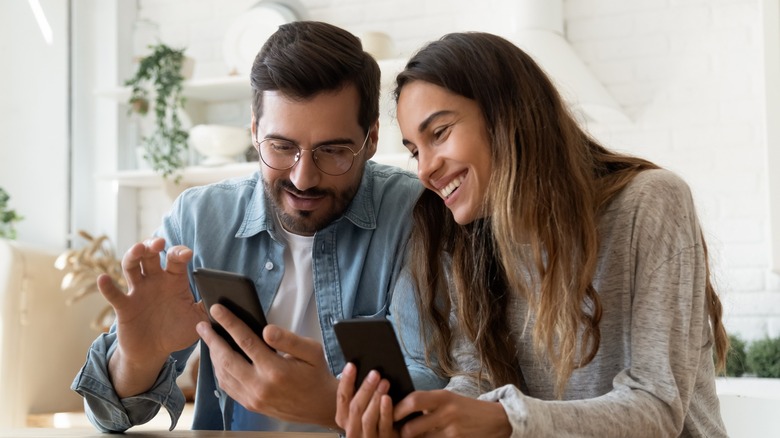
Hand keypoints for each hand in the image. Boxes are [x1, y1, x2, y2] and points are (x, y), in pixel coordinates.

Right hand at [103, 238, 207, 396]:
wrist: (155, 353)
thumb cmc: (177, 332)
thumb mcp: (198, 321)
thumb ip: (210, 309)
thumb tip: (224, 301)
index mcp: (174, 281)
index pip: (175, 259)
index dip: (179, 253)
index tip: (186, 254)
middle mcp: (155, 281)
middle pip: (150, 255)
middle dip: (153, 245)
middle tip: (159, 243)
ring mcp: (138, 291)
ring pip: (131, 266)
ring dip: (132, 255)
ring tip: (138, 250)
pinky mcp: (124, 306)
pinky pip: (114, 294)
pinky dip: (107, 286)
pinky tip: (104, 279)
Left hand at [196, 306, 338, 427]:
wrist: (321, 406)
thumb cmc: (316, 374)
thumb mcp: (312, 350)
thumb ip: (289, 338)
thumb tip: (266, 329)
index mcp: (276, 370)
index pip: (246, 341)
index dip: (229, 323)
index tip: (216, 310)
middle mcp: (261, 386)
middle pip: (226, 358)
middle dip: (212, 339)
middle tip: (202, 324)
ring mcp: (253, 398)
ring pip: (223, 374)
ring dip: (213, 355)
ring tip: (209, 339)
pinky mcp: (250, 404)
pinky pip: (227, 386)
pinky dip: (219, 371)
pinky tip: (218, 359)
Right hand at [336, 362, 399, 437]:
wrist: (382, 437)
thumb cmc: (373, 419)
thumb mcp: (362, 408)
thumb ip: (361, 394)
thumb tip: (366, 369)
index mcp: (343, 418)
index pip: (342, 397)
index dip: (346, 381)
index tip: (351, 365)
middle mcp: (352, 429)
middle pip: (355, 407)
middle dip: (365, 389)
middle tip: (375, 373)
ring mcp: (366, 437)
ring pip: (367, 418)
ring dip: (375, 398)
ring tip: (384, 382)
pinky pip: (383, 426)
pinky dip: (385, 412)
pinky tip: (387, 399)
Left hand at [394, 390, 512, 437]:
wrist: (497, 420)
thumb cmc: (466, 408)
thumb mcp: (449, 399)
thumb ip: (428, 403)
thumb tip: (399, 409)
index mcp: (443, 396)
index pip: (413, 401)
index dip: (397, 409)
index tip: (388, 414)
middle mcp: (447, 412)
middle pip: (412, 428)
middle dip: (401, 434)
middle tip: (394, 434)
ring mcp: (452, 431)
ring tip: (410, 437)